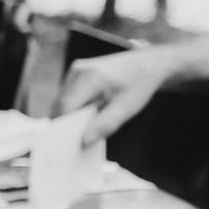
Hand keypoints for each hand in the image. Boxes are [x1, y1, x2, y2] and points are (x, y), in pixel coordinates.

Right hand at [58, 48, 175, 143]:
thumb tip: (84, 141)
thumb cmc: (139, 84)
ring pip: (64, 99)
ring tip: (85, 131)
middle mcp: (78, 70)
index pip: (67, 104)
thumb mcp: (127, 108)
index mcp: (90, 77)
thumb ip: (105, 124)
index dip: (64, 125)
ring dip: (71, 115)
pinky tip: (89, 117)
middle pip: (62, 102)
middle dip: (66, 122)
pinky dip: (76, 107)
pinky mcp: (76, 73)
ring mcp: (75, 70)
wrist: (146, 63)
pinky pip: (70, 94)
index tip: (67, 145)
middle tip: (76, 143)